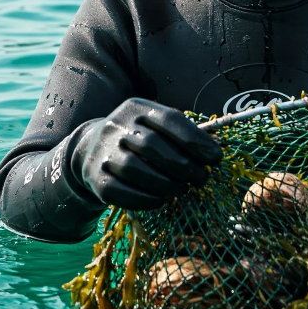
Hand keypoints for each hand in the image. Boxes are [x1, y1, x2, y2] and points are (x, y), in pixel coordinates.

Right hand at [72, 98, 222, 209]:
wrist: (92, 147)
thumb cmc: (137, 138)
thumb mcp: (154, 125)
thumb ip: (180, 134)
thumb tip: (213, 153)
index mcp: (137, 107)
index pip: (169, 119)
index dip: (196, 140)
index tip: (216, 158)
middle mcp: (117, 125)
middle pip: (153, 146)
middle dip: (184, 166)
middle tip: (201, 179)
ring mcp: (103, 150)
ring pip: (136, 169)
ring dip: (166, 184)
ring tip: (183, 190)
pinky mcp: (95, 176)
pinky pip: (120, 191)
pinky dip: (144, 199)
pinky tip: (160, 200)